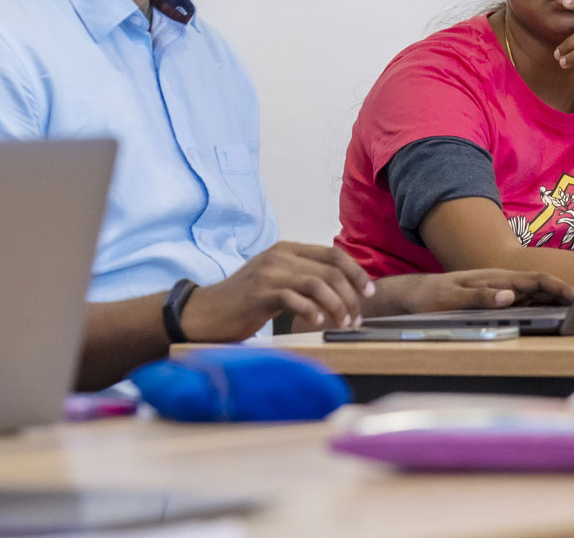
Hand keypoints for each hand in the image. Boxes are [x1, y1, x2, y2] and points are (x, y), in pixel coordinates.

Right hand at [178, 242, 373, 339]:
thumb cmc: (244, 302)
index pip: (332, 254)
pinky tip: (318, 322)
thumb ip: (303, 278)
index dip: (356, 272)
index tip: (369, 292)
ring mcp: (269, 273)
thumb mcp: (276, 281)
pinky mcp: (259, 293)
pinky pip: (294, 298)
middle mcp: (280, 256)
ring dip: (337, 306)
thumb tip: (341, 290)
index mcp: (287, 250)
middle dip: (350, 295)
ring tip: (342, 324)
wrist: (205, 312)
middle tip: (355, 318)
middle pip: (330, 270)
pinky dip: (311, 310)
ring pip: (317, 283)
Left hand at [376, 270, 573, 315]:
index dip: (558, 287)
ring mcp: (499, 291)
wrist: (413, 295)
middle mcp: (501, 282)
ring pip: (535, 294)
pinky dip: (541, 307)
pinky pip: (524, 303)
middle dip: (565, 293)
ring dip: (555, 301)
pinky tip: (551, 316)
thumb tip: (511, 297)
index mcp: (495, 278)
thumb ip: (481, 298)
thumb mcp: (452, 299)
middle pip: (541, 286)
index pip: (535, 279)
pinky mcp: (495, 300)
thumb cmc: (431, 296)